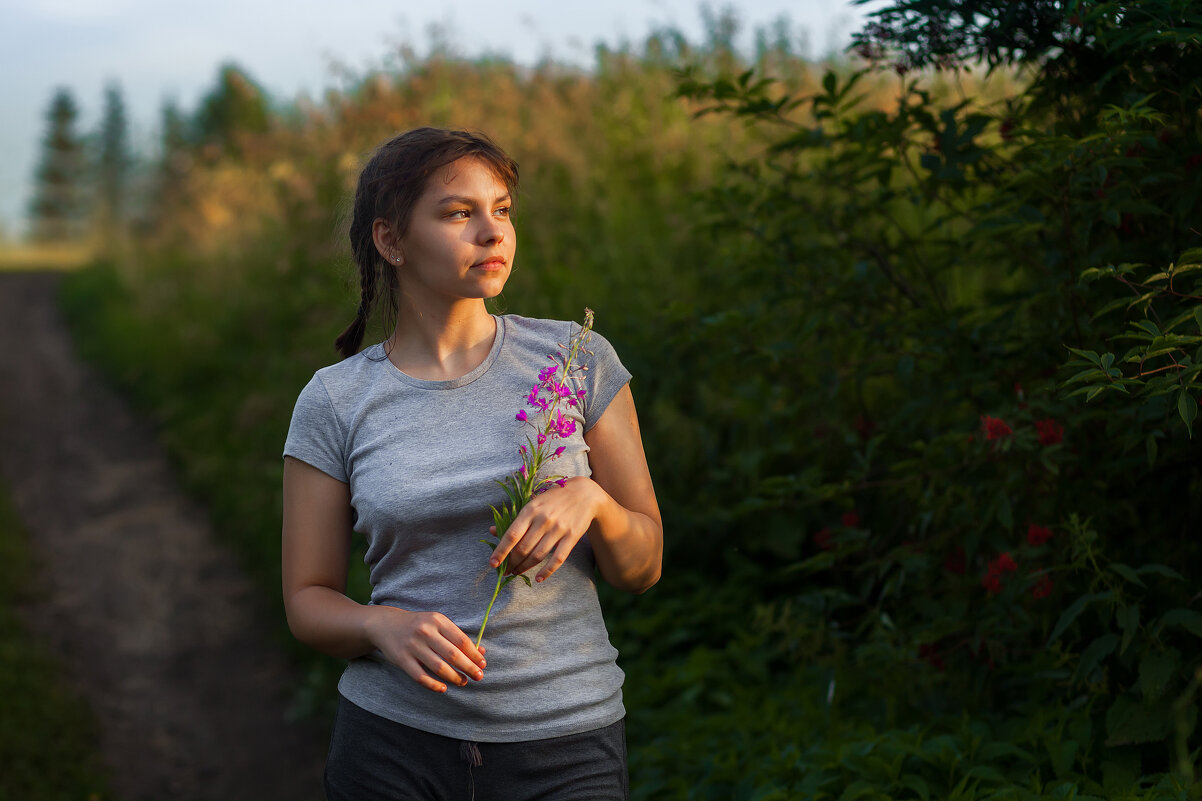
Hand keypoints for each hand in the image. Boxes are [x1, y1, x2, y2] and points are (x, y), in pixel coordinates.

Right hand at [364, 606, 486, 693]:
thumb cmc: (419, 626)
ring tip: (463, 682)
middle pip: (453, 655)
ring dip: (454, 678)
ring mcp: (413, 646)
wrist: (386, 625)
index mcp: (438, 620)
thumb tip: (481, 653)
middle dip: (469, 668)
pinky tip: (443, 688)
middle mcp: (425, 632)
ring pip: (439, 667)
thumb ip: (457, 637)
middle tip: (479, 677)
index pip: (462, 640)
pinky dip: (433, 685)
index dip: (474, 654)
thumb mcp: (437, 624)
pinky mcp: (402, 659)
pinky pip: (421, 676)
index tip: (483, 664)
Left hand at [489, 477, 601, 582]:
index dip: (500, 551)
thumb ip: (514, 519)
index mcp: (531, 510)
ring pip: (537, 555)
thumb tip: (492, 531)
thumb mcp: (533, 503)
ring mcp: (558, 529)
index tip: (493, 564)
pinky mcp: (572, 537)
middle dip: (512, 563)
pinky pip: (557, 559)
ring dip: (525, 567)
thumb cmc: (554, 499)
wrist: (585, 493)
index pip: (511, 535)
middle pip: (523, 548)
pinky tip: (539, 578)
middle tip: (507, 570)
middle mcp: (544, 520)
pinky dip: (547, 571)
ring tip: (518, 572)